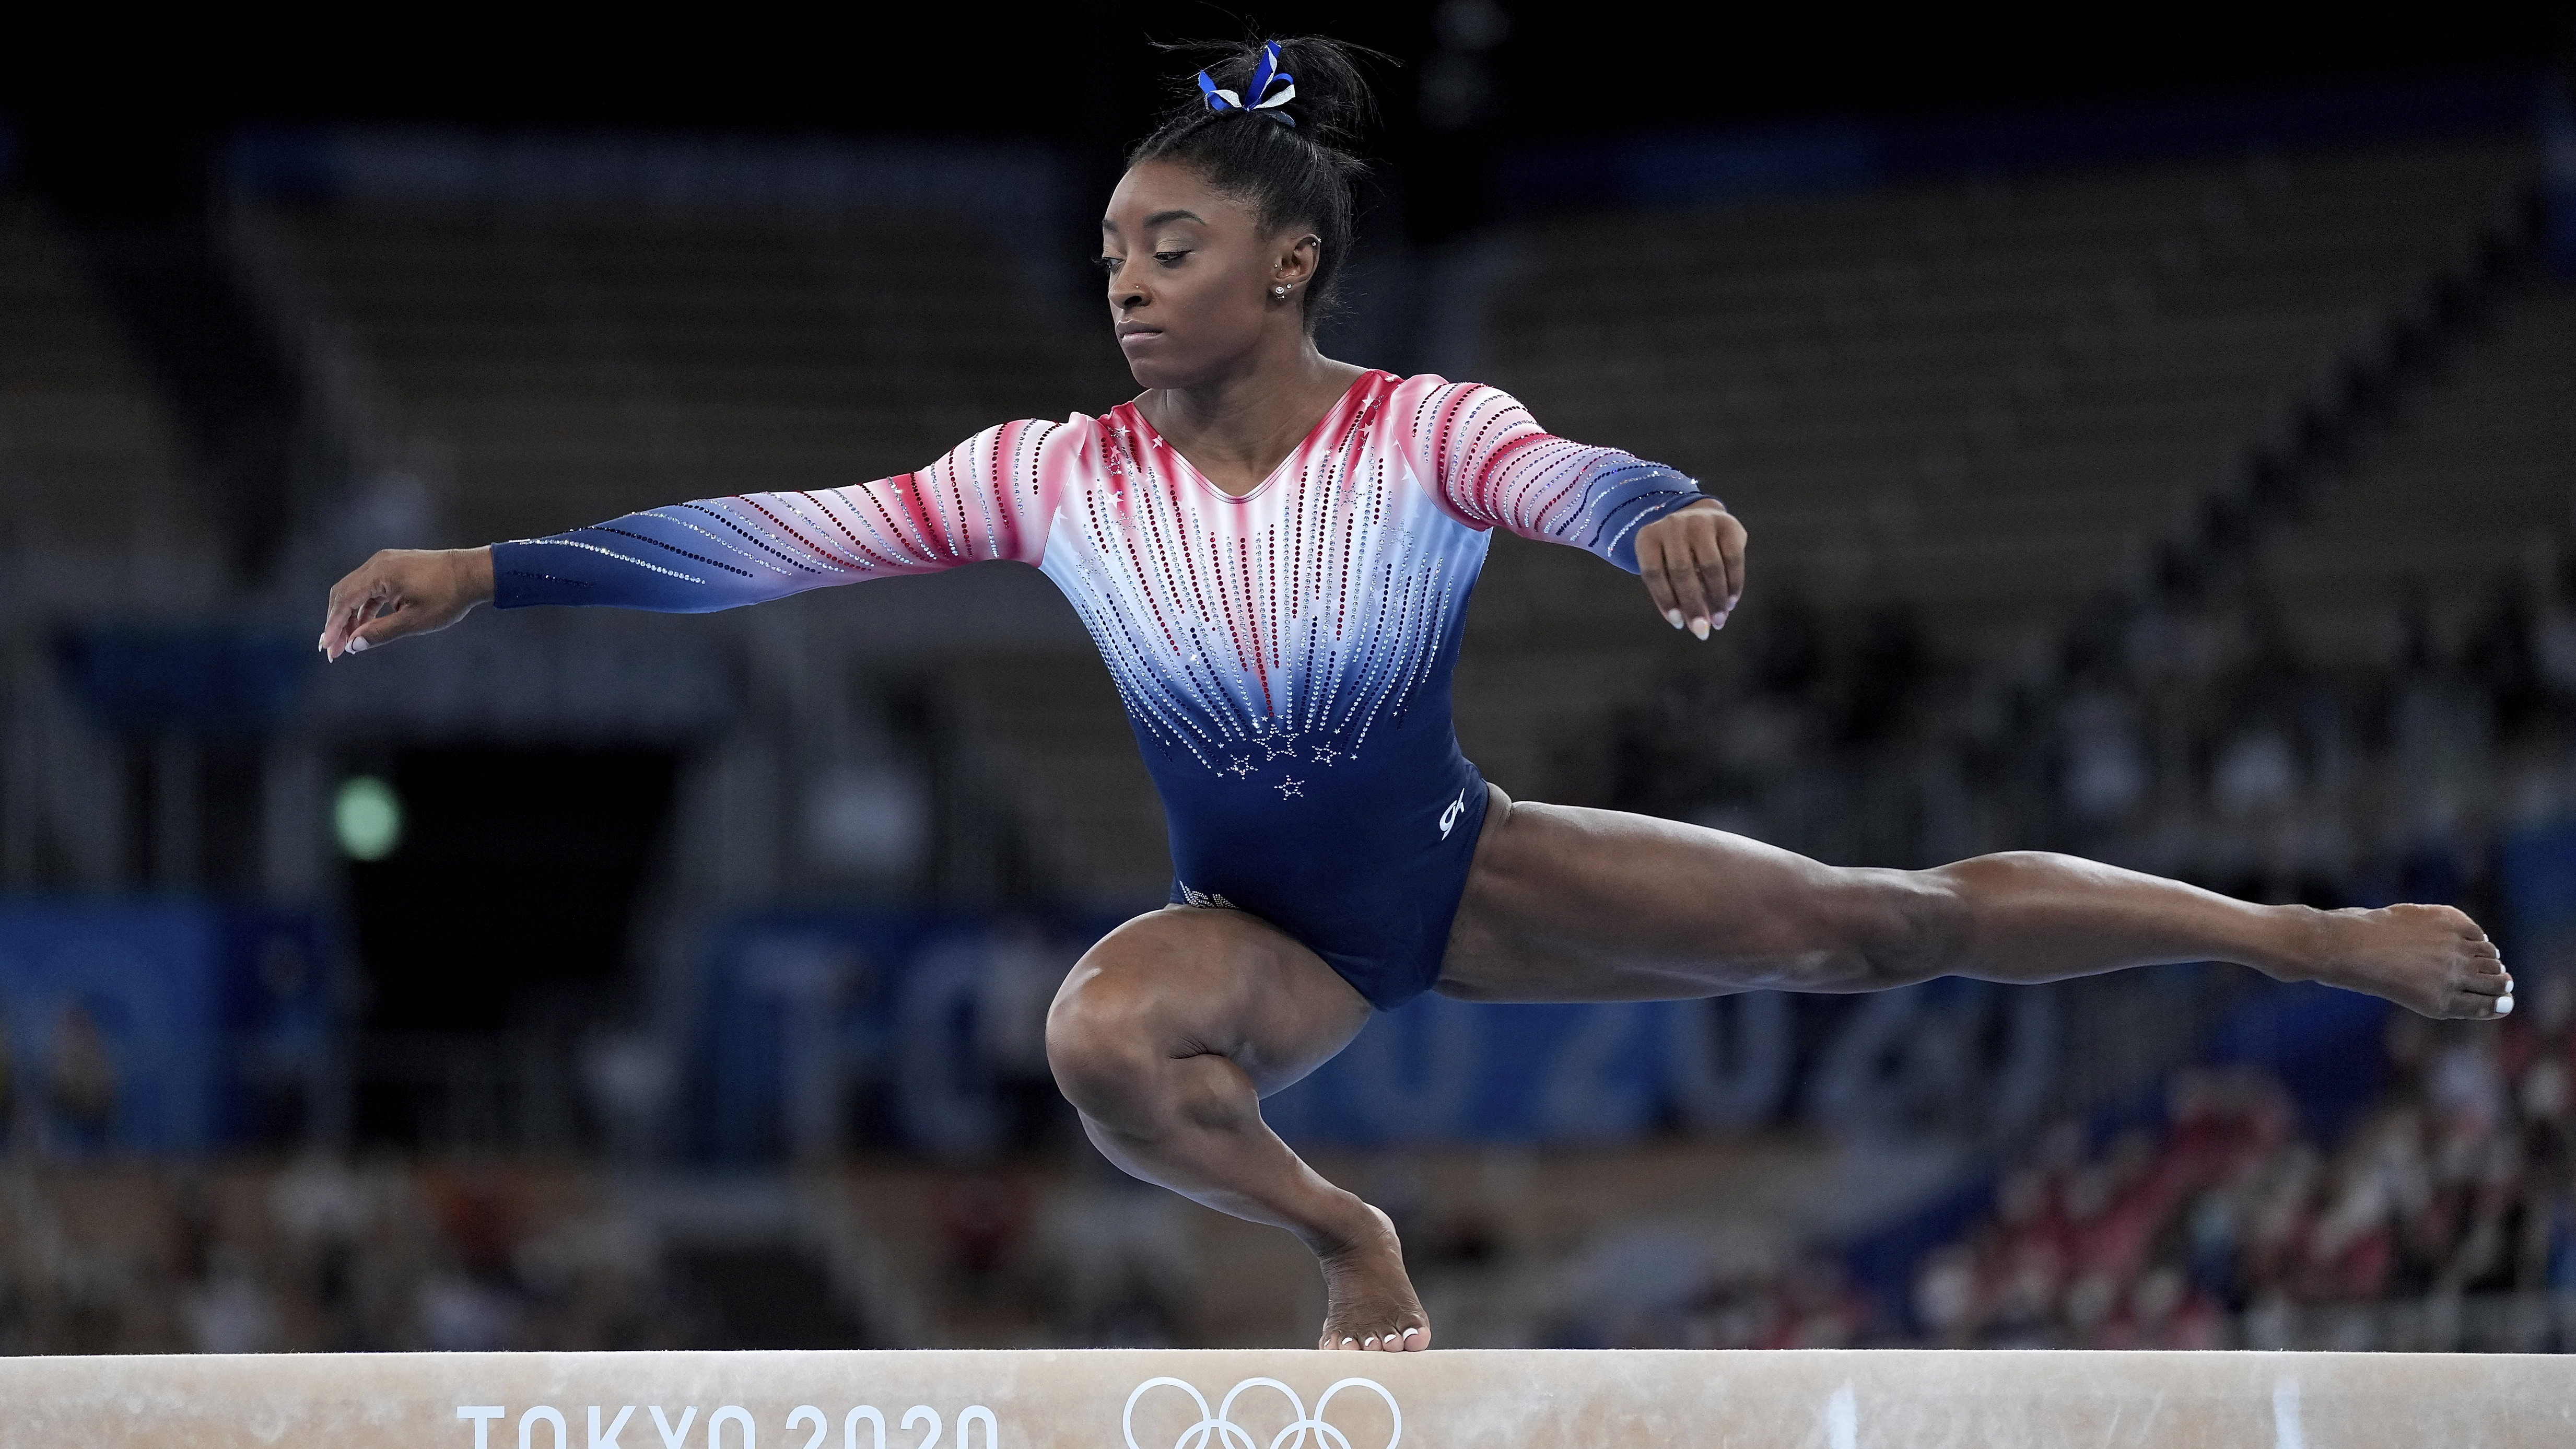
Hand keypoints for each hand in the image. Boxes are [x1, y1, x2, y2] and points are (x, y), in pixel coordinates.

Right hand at [318, 547, 494, 660]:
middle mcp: (378, 563)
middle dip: (337, 623)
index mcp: (379, 573)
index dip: (333, 627)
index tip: (327, 648)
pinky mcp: (395, 567)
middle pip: (344, 594)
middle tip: (333, 649)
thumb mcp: (414, 620)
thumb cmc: (448, 596)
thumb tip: (354, 645)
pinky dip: (365, 607)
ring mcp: (386, 562)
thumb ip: (381, 633)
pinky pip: (371, 588)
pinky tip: (365, 627)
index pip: (344, 601)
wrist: (474, 573)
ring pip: (356, 591)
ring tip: (348, 642)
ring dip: (351, 616)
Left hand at [1636, 500, 1744, 639]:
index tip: (1678, 623)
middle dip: (1693, 604)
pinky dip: (1734, 583)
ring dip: (1716, 597)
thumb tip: (1698, 628)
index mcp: (1648, 538)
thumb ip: (1675, 596)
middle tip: (1702, 630)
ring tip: (1719, 621)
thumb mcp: (1666, 569)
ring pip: (1710, 565)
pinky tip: (1731, 602)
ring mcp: (1700, 520)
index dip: (1664, 599)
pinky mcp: (1727, 524)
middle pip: (1681, 569)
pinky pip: (1733, 558)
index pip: (1653, 571)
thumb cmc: (1677, 554)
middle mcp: (1672, 524)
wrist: (1699, 517)